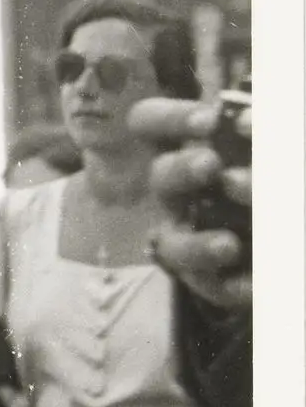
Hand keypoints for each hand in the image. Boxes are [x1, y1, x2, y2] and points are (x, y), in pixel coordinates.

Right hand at [130, 97, 251, 311]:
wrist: (250, 226)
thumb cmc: (244, 170)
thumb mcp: (246, 147)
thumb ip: (251, 129)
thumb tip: (251, 120)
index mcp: (180, 147)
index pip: (151, 122)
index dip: (171, 120)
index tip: (210, 120)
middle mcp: (174, 192)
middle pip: (162, 178)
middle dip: (183, 171)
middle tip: (210, 166)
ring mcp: (184, 235)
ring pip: (174, 243)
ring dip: (197, 245)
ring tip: (229, 246)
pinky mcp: (204, 275)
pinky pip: (209, 285)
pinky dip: (233, 287)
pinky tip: (256, 285)